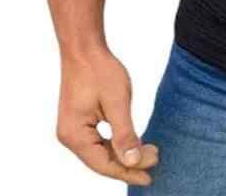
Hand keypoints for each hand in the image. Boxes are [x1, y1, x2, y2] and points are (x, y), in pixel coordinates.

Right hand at [56, 47, 158, 185]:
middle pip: (102, 161)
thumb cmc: (100, 70)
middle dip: (129, 164)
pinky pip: (98, 142)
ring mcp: (73, 130)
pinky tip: (132, 145)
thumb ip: (125, 134)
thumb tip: (133, 161)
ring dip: (124, 155)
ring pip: (100, 153)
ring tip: (150, 153)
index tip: (150, 177)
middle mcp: (70, 137)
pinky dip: (116, 145)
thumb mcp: (117, 102)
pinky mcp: (79, 122)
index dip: (128, 172)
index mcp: (75, 135)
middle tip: (156, 160)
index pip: (104, 164)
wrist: (84, 48)